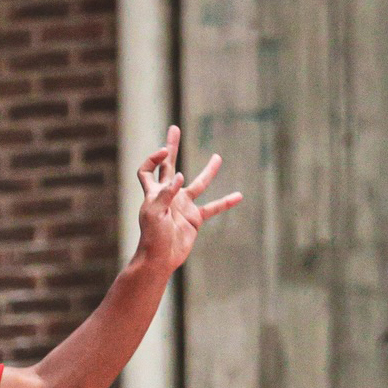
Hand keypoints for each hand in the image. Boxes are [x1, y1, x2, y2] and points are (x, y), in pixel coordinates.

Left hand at [136, 125, 240, 273]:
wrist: (159, 259)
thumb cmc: (152, 237)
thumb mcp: (154, 214)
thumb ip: (165, 194)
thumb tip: (179, 176)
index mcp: (155, 193)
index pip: (149, 170)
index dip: (154, 159)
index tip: (166, 153)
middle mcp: (168, 195)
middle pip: (169, 166)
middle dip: (171, 148)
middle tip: (174, 128)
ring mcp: (182, 206)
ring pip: (197, 184)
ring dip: (208, 172)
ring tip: (218, 157)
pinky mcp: (194, 219)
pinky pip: (212, 208)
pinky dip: (225, 203)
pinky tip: (238, 196)